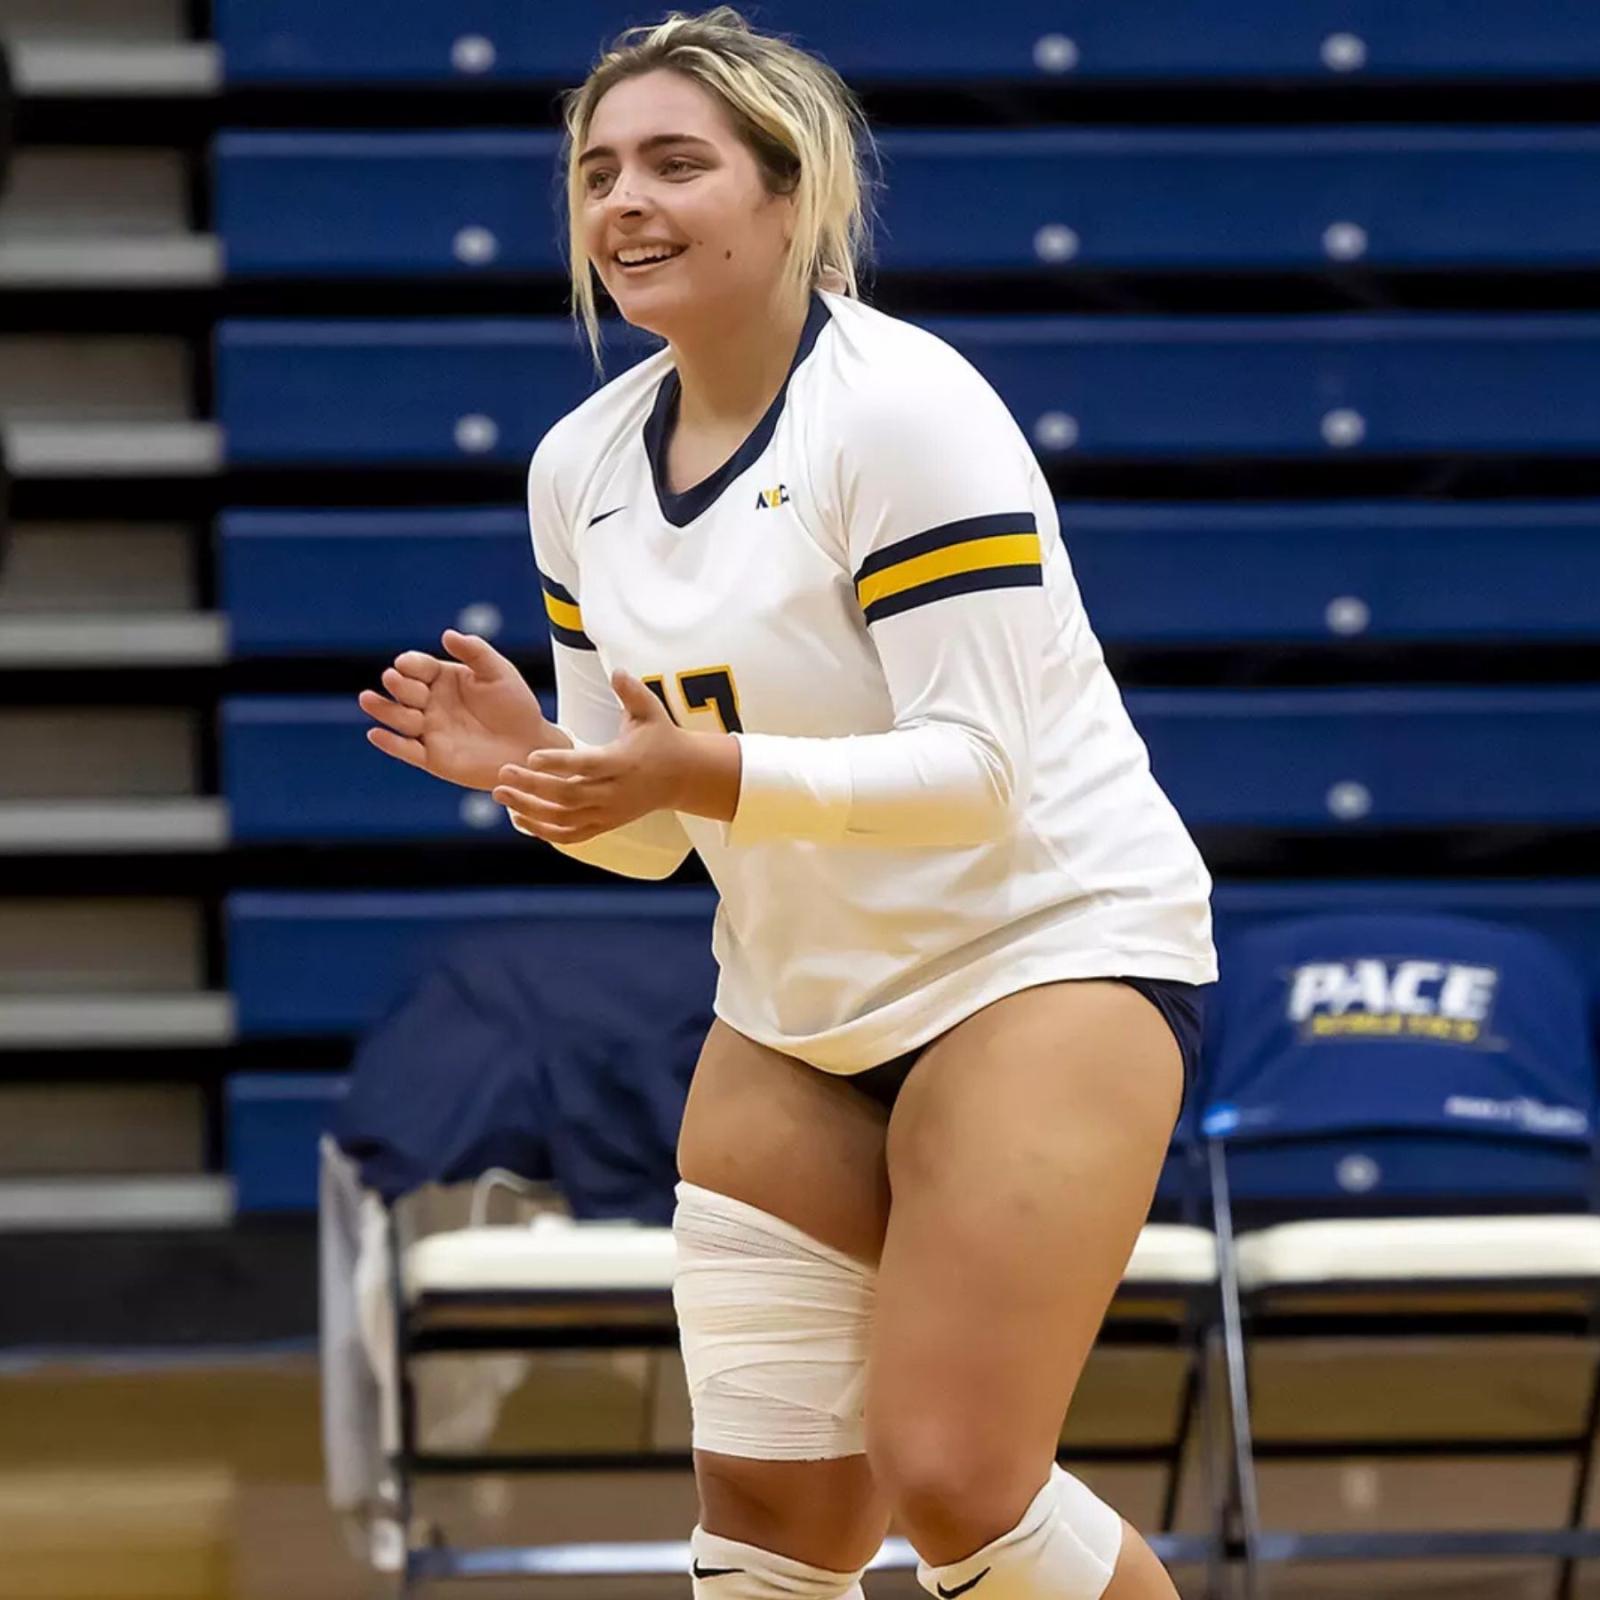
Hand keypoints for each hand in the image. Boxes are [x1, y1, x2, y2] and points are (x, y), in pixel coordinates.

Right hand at [358, 630, 556, 790]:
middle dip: (398, 685)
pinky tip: (376, 734)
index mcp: (442, 678)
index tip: (407, 664)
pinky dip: (389, 743)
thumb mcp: (499, 672)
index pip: (417, 666)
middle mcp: (430, 703)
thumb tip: (447, 634)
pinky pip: (406, 750)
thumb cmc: (516, 706)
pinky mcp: (432, 757)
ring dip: (385, 710)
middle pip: (403, 690)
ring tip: (369, 699)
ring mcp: (429, 730)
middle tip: (396, 681)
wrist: (530, 746)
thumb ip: (475, 651)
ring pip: (398, 718)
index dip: (409, 664)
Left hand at [493, 669, 732, 843]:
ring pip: (564, 820)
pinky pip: (570, 836)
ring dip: (530, 811)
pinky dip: (543, 831)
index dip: (558, 763)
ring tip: (501, 794)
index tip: (530, 756)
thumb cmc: (660, 736)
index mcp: (623, 762)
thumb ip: (632, 691)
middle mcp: (615, 793)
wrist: (683, 776)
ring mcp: (610, 813)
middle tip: (502, 772)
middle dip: (532, 787)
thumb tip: (617, 670)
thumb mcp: (650, 710)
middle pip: (568, 796)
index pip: (586, 766)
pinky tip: (518, 817)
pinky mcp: (605, 826)